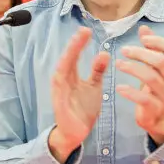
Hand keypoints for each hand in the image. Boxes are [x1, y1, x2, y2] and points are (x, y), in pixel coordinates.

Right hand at [48, 28, 109, 160]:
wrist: (76, 133)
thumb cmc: (82, 108)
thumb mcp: (93, 87)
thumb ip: (97, 71)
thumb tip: (103, 52)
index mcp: (70, 75)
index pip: (74, 56)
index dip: (79, 43)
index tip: (86, 30)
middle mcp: (62, 81)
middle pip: (66, 60)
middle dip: (73, 46)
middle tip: (83, 31)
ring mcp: (59, 93)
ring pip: (61, 73)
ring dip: (68, 59)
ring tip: (76, 46)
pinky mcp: (60, 106)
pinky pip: (61, 93)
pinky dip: (63, 83)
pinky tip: (66, 73)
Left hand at [116, 25, 163, 144]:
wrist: (158, 117)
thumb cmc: (155, 87)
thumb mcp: (155, 67)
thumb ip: (151, 48)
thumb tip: (144, 28)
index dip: (160, 42)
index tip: (143, 39)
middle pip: (160, 62)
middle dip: (140, 53)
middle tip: (123, 50)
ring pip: (151, 78)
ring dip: (132, 68)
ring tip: (118, 64)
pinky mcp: (155, 109)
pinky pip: (143, 99)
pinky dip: (130, 92)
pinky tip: (119, 87)